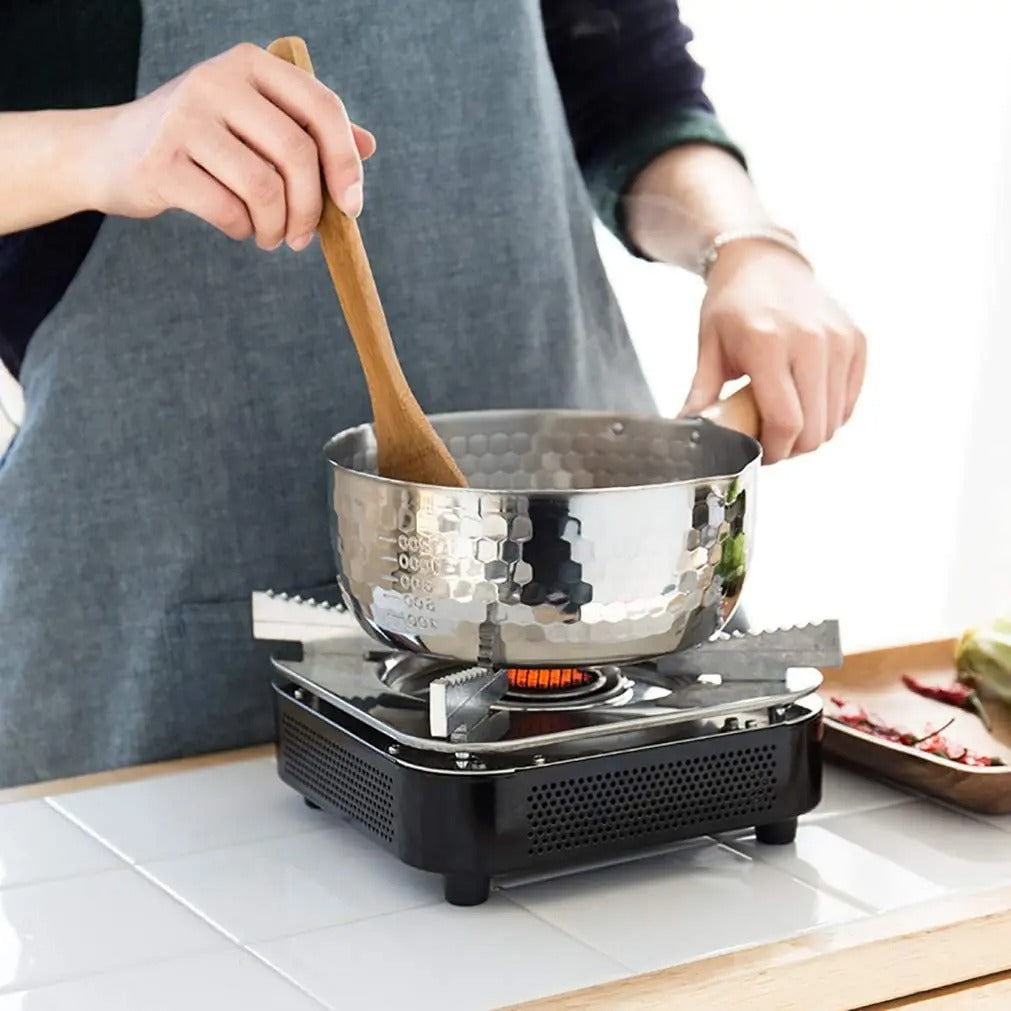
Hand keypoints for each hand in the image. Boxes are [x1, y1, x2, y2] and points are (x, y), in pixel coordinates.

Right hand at [80, 42, 375, 250]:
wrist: (110, 152)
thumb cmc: (200, 142)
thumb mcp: (254, 121)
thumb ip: (309, 129)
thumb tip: (368, 145)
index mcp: (250, 65)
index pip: (322, 108)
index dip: (346, 162)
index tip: (352, 207)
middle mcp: (217, 80)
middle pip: (297, 153)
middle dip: (311, 209)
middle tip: (303, 237)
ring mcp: (185, 118)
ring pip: (264, 188)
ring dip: (277, 227)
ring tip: (270, 236)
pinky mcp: (161, 162)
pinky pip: (228, 210)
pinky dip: (242, 230)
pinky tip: (237, 227)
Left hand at [680, 241, 866, 463]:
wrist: (765, 262)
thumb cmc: (732, 305)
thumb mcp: (709, 347)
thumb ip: (701, 395)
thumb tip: (687, 432)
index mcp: (768, 344)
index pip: (785, 422)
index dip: (773, 450)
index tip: (758, 453)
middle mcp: (811, 341)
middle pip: (814, 429)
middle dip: (790, 447)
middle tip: (769, 440)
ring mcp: (839, 340)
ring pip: (834, 421)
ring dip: (810, 433)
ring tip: (784, 420)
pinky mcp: (857, 341)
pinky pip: (848, 401)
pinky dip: (829, 414)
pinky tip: (804, 403)